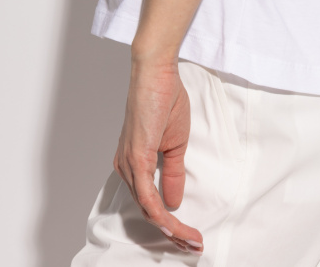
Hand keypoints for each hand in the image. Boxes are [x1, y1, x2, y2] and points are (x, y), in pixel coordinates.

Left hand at [113, 56, 203, 254]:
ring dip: (171, 229)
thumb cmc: (164, 98)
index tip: (191, 235)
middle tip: (194, 245)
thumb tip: (173, 201)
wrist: (156, 73)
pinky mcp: (136, 158)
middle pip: (148, 212)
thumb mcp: (175, 143)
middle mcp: (126, 167)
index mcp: (133, 163)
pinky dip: (161, 214)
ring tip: (191, 240)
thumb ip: (173, 173)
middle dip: (173, 233)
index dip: (170, 223)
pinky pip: (146, 196)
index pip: (150, 203)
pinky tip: (174, 225)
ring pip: (148, 209)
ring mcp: (128, 164)